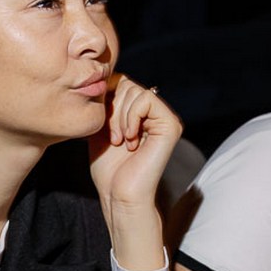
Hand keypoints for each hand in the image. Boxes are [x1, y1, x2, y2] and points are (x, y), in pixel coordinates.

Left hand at [88, 74, 181, 215]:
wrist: (118, 194)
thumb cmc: (108, 168)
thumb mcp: (100, 127)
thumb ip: (105, 103)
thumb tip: (104, 76)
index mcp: (140, 114)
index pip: (120, 83)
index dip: (105, 99)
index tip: (101, 126)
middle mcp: (155, 113)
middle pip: (127, 83)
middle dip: (112, 108)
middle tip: (112, 136)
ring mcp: (165, 118)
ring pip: (135, 90)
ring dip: (119, 116)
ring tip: (120, 140)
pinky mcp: (171, 124)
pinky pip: (146, 99)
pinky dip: (131, 117)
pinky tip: (130, 139)